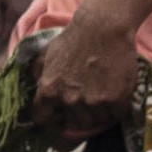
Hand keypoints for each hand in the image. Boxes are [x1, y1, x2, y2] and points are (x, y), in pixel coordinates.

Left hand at [29, 9, 137, 136]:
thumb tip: (33, 86)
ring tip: (103, 95)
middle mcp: (69, 100)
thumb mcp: (45, 54)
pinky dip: (117, 108)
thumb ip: (36, 73)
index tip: (59, 114)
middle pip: (76, 123)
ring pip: (97, 121)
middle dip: (81, 114)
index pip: (43, 118)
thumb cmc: (73, 39)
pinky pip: (116, 115)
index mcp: (49, 90)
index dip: (51, 117)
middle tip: (88, 100)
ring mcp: (94, 101)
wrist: (103, 28)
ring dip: (100, 112)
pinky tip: (116, 94)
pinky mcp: (116, 99)